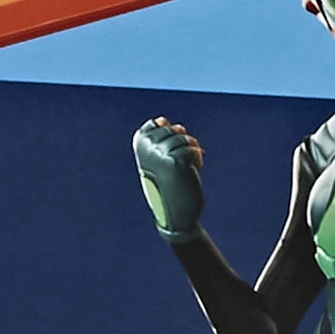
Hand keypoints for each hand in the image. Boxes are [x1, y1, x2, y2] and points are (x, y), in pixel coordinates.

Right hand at [132, 118, 206, 238]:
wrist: (176, 214)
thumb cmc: (169, 183)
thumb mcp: (159, 157)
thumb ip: (160, 136)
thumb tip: (162, 119)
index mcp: (137, 144)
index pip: (159, 123)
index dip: (169, 137)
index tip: (163, 157)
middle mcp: (145, 147)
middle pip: (174, 129)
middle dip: (181, 145)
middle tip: (174, 167)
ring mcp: (160, 153)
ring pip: (185, 139)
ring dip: (190, 153)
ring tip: (182, 172)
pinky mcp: (176, 160)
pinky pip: (193, 148)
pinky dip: (197, 159)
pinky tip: (190, 173)